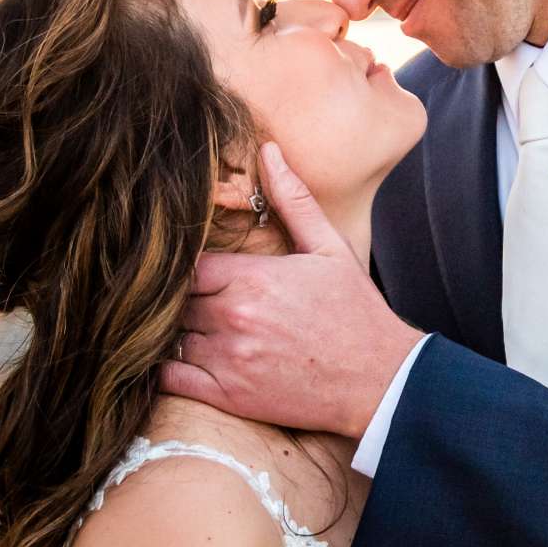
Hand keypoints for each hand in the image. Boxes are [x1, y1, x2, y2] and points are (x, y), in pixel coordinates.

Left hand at [163, 144, 422, 438]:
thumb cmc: (355, 313)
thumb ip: (293, 201)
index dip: (189, 267)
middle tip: (193, 300)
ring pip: (170, 336)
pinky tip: (181, 361)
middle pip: (175, 299)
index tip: (201, 272)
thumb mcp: (330, 249)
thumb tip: (268, 150)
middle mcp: (234, 315)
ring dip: (177, 332)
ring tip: (191, 329)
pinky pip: (171, 379)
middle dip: (182, 299)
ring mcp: (229, 358)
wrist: (380, 380)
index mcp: (253, 276)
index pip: (187, 263)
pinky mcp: (228, 395)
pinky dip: (167, 370)